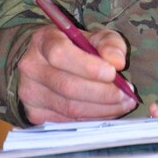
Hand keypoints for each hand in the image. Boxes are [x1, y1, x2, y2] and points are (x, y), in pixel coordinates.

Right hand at [18, 25, 137, 123]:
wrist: (48, 62)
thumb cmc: (76, 47)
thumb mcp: (96, 36)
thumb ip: (110, 44)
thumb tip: (117, 62)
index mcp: (44, 41)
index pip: (60, 54)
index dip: (87, 66)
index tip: (112, 73)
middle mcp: (32, 67)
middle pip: (67, 86)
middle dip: (102, 93)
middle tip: (126, 94)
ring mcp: (30, 93)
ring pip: (69, 108)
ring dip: (102, 108)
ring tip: (123, 103)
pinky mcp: (35, 114)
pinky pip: (68, 121)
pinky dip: (92, 119)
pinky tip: (108, 111)